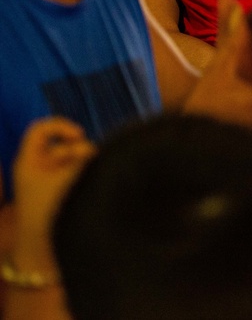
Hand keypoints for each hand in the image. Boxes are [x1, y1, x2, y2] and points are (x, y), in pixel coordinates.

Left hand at [11, 118, 95, 265]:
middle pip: (63, 145)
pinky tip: (95, 181)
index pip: (41, 129)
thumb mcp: (64, 178)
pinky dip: (87, 174)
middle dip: (80, 151)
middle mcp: (38, 168)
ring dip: (85, 164)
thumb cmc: (47, 212)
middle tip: (90, 163)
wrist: (43, 251)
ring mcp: (51, 182)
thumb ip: (82, 158)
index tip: (79, 136)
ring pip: (74, 161)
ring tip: (91, 177)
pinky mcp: (64, 194)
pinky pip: (78, 174)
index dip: (61, 127)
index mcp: (28, 161)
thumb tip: (95, 150)